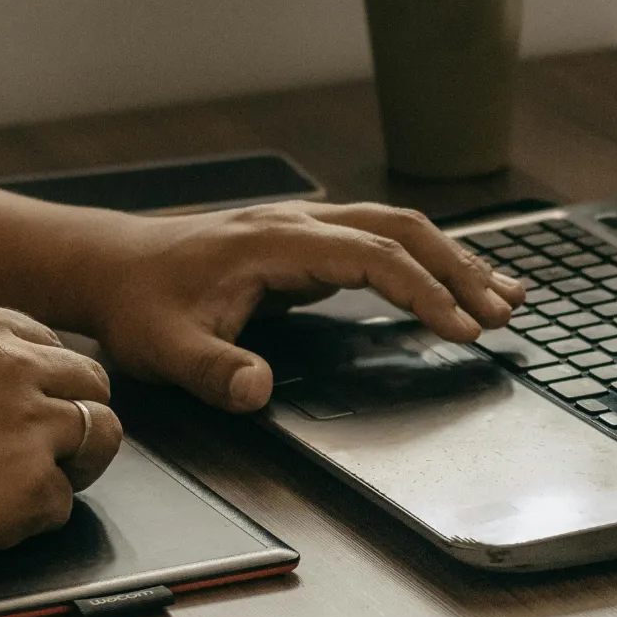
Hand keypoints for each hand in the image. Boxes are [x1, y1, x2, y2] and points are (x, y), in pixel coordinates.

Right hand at [0, 302, 121, 578]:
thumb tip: (14, 361)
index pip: (56, 344)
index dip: (51, 383)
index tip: (35, 407)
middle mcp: (16, 362)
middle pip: (94, 383)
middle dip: (80, 416)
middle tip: (51, 450)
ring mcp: (30, 421)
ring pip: (102, 436)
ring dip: (75, 465)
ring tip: (30, 485)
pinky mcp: (33, 481)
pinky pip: (63, 501)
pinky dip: (34, 517)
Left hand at [82, 201, 526, 411]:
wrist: (111, 266)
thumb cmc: (139, 304)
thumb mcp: (166, 348)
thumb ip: (213, 372)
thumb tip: (259, 393)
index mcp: (275, 243)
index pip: (372, 256)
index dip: (424, 290)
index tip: (462, 326)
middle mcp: (299, 224)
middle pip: (402, 230)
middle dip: (459, 269)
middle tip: (505, 312)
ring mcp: (305, 228)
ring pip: (398, 229)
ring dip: (452, 259)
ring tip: (505, 293)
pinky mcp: (306, 244)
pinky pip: (381, 242)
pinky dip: (425, 261)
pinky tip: (451, 282)